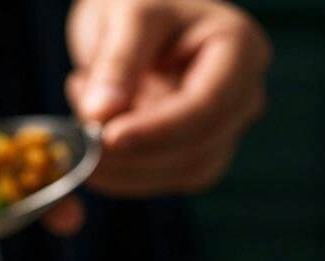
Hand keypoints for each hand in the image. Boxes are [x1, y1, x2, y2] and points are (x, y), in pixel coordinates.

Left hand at [46, 0, 269, 231]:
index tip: (109, 137)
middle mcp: (243, 97)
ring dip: (124, 167)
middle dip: (135, 155)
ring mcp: (225, 132)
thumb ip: (116, 60)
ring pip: (180, 173)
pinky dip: (123, 173)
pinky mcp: (200, 156)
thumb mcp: (127, 10)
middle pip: (197, 148)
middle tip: (80, 140)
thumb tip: (100, 115)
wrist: (140, 20)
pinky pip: (165, 180)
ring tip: (81, 122)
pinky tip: (95, 139)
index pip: (206, 107)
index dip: (159, 130)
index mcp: (241, 50)